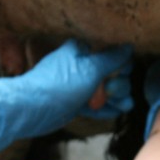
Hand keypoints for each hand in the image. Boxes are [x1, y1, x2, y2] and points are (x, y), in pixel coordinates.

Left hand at [0, 39, 134, 154]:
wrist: (31, 109)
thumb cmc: (59, 85)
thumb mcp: (90, 69)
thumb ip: (112, 58)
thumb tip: (128, 47)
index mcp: (83, 49)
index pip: (113, 52)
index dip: (122, 65)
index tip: (120, 74)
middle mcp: (82, 64)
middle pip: (113, 72)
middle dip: (118, 84)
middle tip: (111, 92)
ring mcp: (79, 84)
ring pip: (107, 90)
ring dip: (116, 98)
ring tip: (118, 106)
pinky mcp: (76, 102)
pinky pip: (97, 104)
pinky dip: (105, 108)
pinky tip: (113, 112)